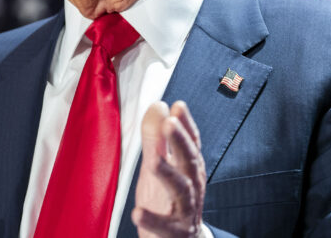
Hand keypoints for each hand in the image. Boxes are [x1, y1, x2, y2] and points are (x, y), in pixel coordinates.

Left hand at [132, 101, 205, 237]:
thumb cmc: (166, 200)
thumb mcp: (158, 167)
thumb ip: (156, 139)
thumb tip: (159, 105)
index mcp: (189, 168)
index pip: (191, 142)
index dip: (186, 124)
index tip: (178, 105)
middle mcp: (193, 186)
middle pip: (190, 161)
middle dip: (180, 141)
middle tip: (170, 123)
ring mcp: (186, 210)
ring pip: (182, 190)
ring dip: (168, 173)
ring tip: (152, 161)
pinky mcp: (176, 232)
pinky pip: (166, 227)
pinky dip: (153, 220)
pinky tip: (137, 213)